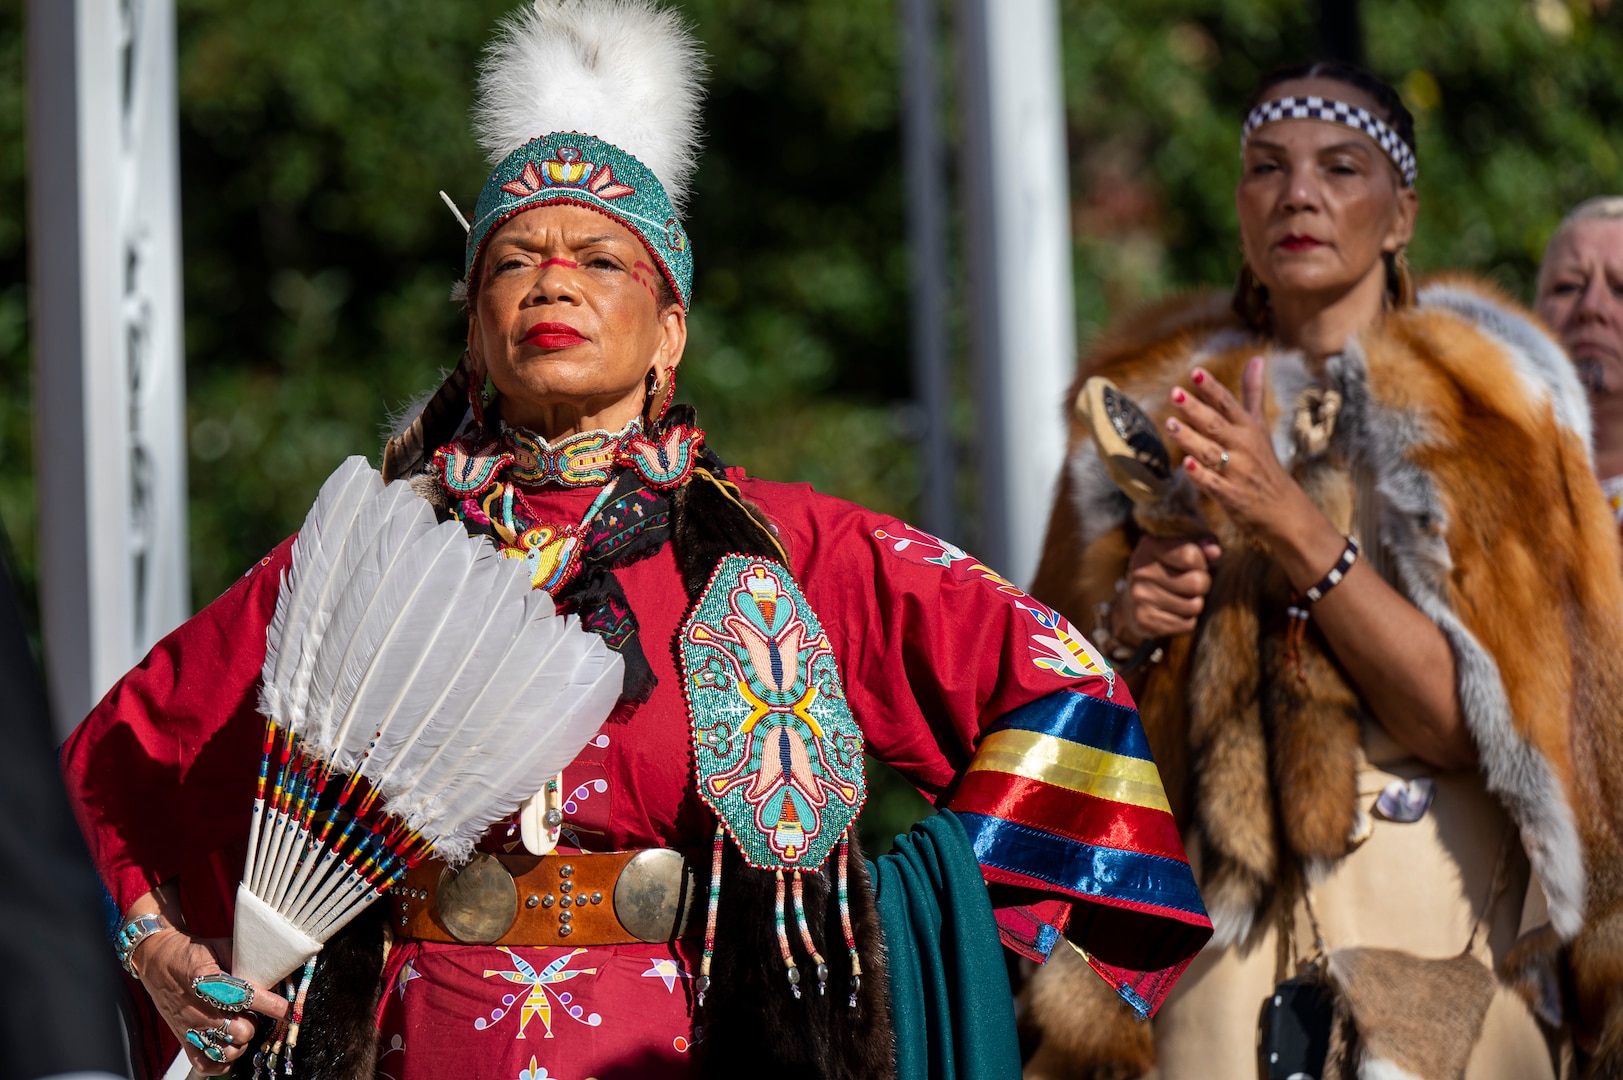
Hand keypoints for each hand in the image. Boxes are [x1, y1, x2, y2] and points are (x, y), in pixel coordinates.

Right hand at [133, 928, 288, 1074]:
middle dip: (254, 1023)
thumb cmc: (191, 953)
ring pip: (226, 1051)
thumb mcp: (220, 947)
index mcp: (209, 981)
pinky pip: (204, 1064)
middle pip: (240, 1030)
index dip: (270, 1005)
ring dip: (240, 1042)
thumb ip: (245, 961)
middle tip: (252, 1013)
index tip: (286, 1009)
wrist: (158, 960)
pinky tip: (228, 1047)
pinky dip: (221, 1063)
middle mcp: (199, 1008)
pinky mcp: (183, 1038)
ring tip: (240, 1028)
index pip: (245, 997)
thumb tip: (273, 971)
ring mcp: (190, 1027)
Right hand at [1113, 534, 1221, 643]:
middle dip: (1201, 585)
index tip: (1193, 565)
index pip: (1191, 555)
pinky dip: (1186, 621)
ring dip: (1194, 604)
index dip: (1201, 563)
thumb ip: (1199, 547)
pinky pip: (1186, 624)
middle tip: (1191, 585)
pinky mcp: (1143, 620)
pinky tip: (1174, 613)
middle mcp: (1141, 571)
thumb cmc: (1164, 570)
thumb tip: (1215, 551)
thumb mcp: (1178, 551)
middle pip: (1196, 582)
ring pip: (1194, 606)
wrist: (1132, 601)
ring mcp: (1140, 596)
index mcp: (1150, 547)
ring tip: (1182, 598)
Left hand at [1164, 356, 1311, 541]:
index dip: (1211, 388)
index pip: (1227, 403)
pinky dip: (1199, 475)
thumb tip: (1256, 358)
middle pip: (1215, 424)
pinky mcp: (1230, 494)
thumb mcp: (1259, 426)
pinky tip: (1185, 464)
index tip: (1196, 372)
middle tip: (1174, 393)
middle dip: (1195, 409)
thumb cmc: (1264, 462)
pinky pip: (1211, 483)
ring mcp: (1236, 471)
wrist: (1282, 508)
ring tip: (1170, 424)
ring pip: (1209, 452)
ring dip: (1190, 438)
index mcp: (1247, 428)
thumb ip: (1252, 393)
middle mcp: (1242, 446)